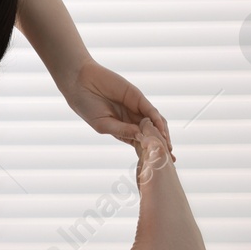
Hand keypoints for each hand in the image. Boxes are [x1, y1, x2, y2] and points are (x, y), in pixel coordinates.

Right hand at [58, 58, 174, 159]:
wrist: (81, 84)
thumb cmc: (87, 106)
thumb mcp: (103, 124)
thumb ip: (122, 131)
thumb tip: (140, 137)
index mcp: (122, 130)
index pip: (140, 144)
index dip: (149, 153)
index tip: (160, 166)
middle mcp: (132, 121)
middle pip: (151, 135)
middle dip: (161, 146)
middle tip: (169, 159)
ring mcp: (136, 109)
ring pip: (155, 124)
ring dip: (162, 135)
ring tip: (166, 147)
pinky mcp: (138, 98)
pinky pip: (151, 111)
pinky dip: (157, 121)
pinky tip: (161, 131)